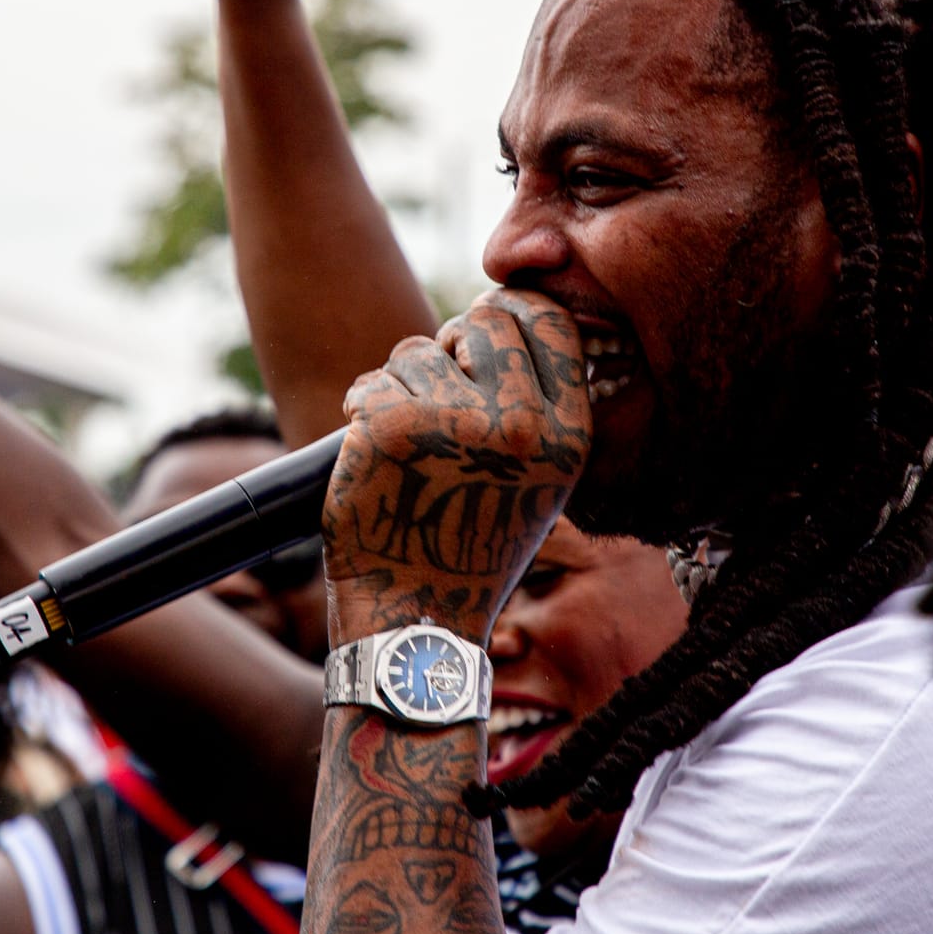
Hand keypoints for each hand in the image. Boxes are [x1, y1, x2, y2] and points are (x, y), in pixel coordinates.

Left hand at [323, 289, 589, 644]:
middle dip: (454, 344)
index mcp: (568, 434)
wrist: (419, 619)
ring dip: (403, 386)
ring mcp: (456, 423)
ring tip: (409, 448)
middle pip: (483, 319)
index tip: (486, 332)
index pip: (549, 320)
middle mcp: (520, 425)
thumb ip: (533, 403)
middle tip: (439, 389)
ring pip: (417, 351)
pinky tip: (374, 456)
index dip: (511, 313)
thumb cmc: (473, 545)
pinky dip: (364, 411)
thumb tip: (497, 317)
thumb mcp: (538, 479)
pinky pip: (373, 383)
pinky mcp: (392, 428)